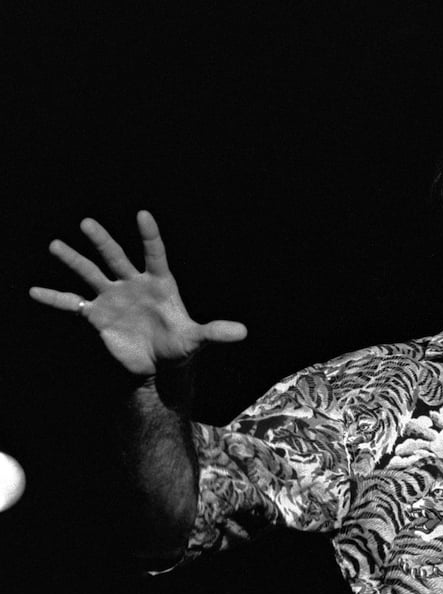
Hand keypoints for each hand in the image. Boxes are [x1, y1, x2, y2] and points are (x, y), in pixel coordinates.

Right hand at [29, 211, 246, 376]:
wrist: (160, 365)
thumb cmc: (181, 347)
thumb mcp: (197, 339)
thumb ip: (216, 332)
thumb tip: (243, 332)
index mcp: (159, 284)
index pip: (155, 254)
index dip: (150, 236)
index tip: (143, 214)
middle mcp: (133, 285)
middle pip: (116, 257)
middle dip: (102, 241)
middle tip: (88, 223)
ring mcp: (113, 298)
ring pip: (90, 273)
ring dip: (73, 260)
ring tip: (56, 245)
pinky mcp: (97, 316)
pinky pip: (72, 303)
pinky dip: (54, 298)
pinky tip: (34, 290)